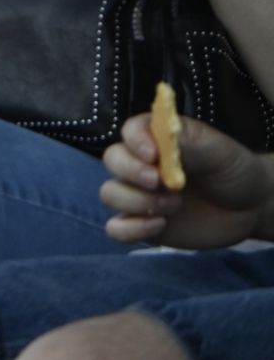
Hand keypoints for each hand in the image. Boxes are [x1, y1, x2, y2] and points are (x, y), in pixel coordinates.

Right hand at [102, 112, 273, 247]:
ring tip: (174, 206)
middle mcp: (141, 164)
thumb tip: (159, 140)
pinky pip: (116, 228)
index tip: (153, 155)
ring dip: (137, 201)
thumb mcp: (217, 151)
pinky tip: (159, 225)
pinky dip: (130, 228)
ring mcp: (138, 195)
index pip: (130, 130)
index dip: (135, 140)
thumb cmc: (232, 170)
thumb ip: (187, 144)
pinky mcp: (141, 224)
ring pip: (110, 194)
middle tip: (159, 182)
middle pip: (112, 159)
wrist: (249, 208)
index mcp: (157, 139)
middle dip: (131, 172)